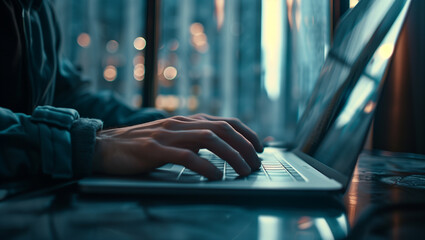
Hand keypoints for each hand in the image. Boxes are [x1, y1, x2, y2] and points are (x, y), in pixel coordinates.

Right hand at [93, 114, 263, 179]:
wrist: (106, 146)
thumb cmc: (142, 146)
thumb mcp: (173, 138)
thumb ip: (194, 140)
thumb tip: (221, 150)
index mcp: (187, 121)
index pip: (225, 121)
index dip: (247, 133)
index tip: (260, 147)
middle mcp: (181, 123)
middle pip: (222, 128)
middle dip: (244, 146)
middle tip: (256, 164)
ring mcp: (167, 135)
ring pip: (209, 139)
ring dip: (231, 156)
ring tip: (243, 171)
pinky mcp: (154, 149)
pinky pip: (185, 156)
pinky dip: (204, 166)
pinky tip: (216, 176)